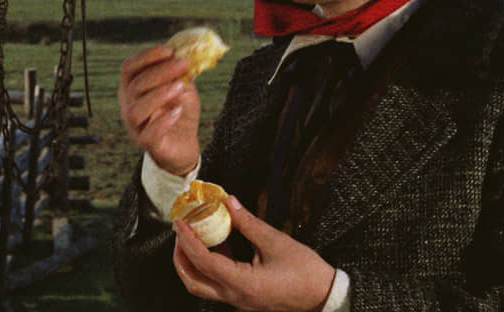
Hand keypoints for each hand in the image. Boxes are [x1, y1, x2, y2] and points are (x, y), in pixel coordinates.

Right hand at [118, 45, 200, 175]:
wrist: (184, 145)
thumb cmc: (179, 112)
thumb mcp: (183, 87)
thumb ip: (182, 73)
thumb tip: (189, 52)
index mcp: (132, 87)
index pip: (129, 67)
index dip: (146, 56)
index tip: (170, 50)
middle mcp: (128, 105)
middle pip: (135, 85)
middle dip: (160, 71)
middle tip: (183, 63)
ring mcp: (135, 126)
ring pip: (136, 109)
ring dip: (159, 94)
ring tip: (180, 86)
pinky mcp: (147, 144)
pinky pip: (149, 134)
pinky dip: (163, 121)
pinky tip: (177, 111)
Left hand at [173, 195, 335, 311]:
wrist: (324, 297)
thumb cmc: (305, 272)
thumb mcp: (276, 242)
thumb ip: (248, 223)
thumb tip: (229, 202)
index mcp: (242, 284)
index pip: (203, 262)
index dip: (187, 240)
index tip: (179, 222)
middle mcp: (236, 297)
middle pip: (194, 282)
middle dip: (181, 257)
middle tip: (180, 232)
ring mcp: (240, 301)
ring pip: (203, 286)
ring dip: (193, 263)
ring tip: (193, 236)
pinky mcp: (245, 299)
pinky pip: (219, 284)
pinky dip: (211, 266)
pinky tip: (217, 244)